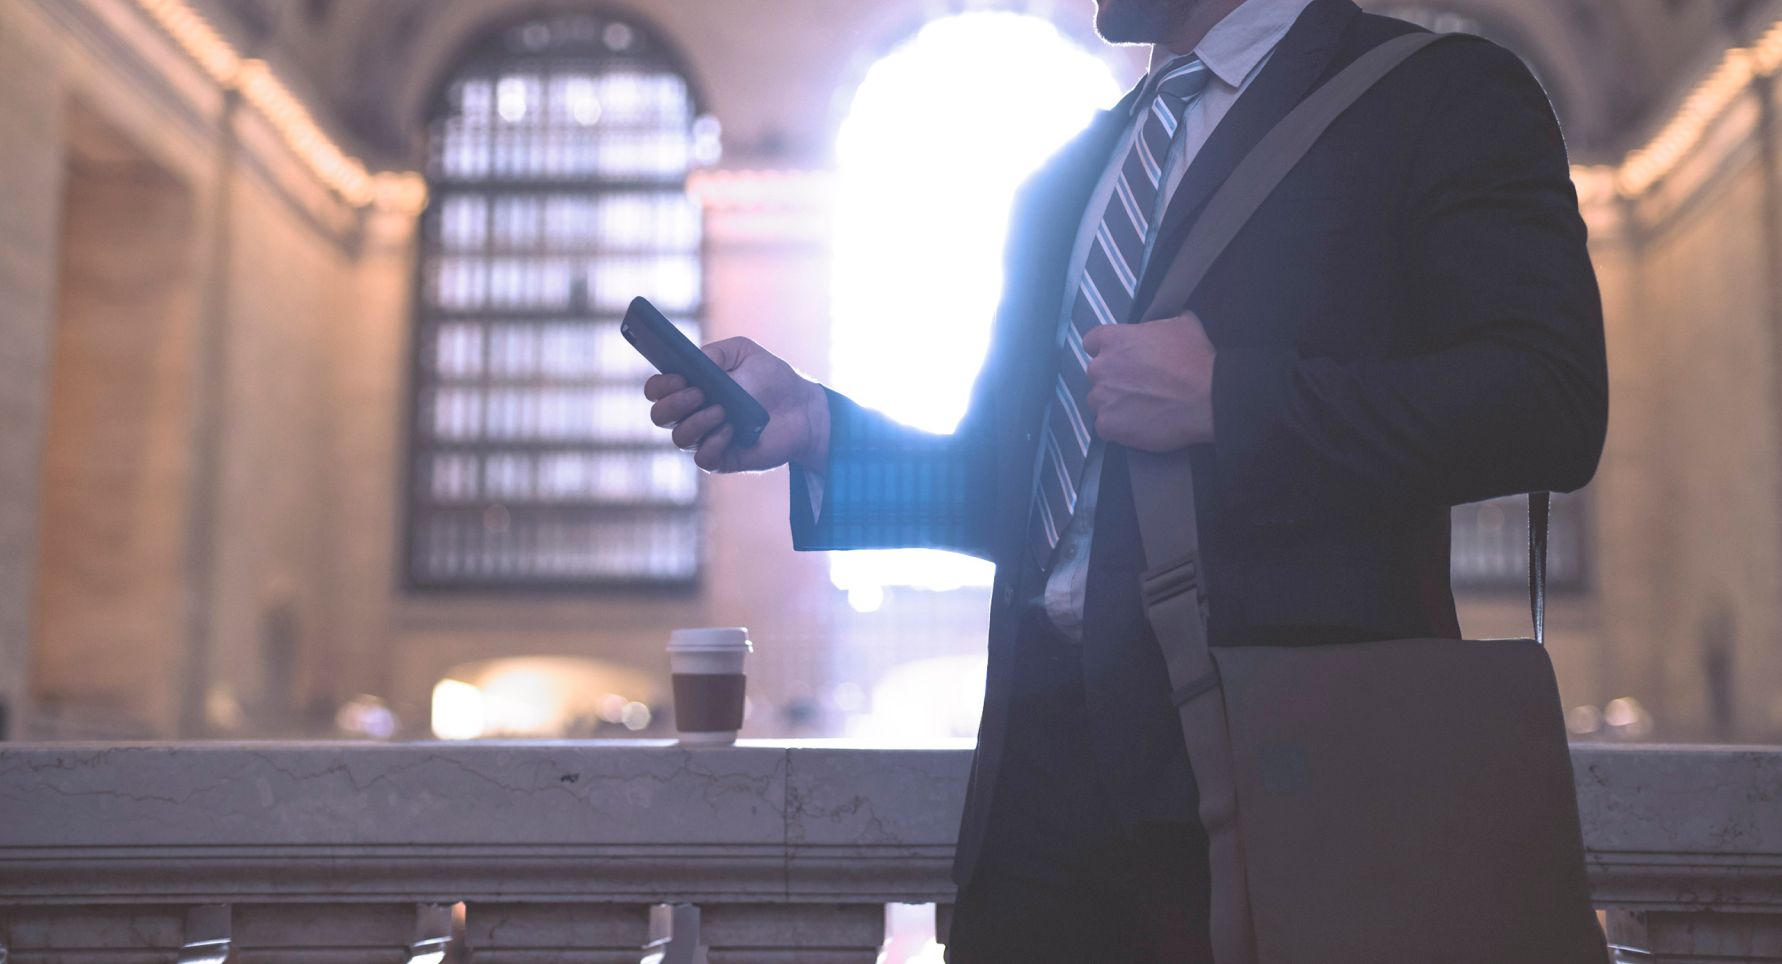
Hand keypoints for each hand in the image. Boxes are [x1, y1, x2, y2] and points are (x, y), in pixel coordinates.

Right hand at [643, 337, 829, 472]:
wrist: (802, 408)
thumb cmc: (771, 378)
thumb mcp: (745, 353)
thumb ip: (716, 354)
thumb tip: (693, 364)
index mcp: (691, 386)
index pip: (657, 390)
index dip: (660, 385)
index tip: (679, 376)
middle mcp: (691, 414)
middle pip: (659, 415)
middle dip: (674, 403)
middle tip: (699, 392)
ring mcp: (705, 438)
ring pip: (679, 438)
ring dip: (697, 422)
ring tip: (722, 410)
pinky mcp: (722, 458)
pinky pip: (703, 458)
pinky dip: (713, 442)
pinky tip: (731, 429)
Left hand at [1080, 311, 1216, 450]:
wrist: (1209, 399)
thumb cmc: (1196, 358)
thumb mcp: (1182, 324)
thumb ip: (1158, 324)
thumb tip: (1160, 325)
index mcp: (1113, 339)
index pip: (1092, 342)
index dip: (1107, 351)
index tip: (1122, 359)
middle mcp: (1100, 367)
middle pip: (1097, 374)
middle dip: (1113, 378)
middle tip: (1138, 387)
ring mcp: (1102, 398)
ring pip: (1099, 401)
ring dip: (1113, 403)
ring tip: (1140, 409)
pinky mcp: (1108, 425)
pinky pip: (1105, 426)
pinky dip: (1118, 427)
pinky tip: (1139, 426)